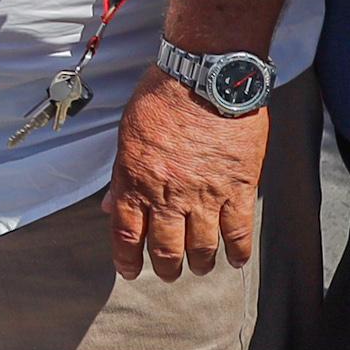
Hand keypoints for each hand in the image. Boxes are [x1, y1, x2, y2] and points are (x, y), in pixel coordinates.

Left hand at [106, 73, 264, 280]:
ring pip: (201, 246)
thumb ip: (121, 174)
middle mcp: (168, 195)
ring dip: (199, 263)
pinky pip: (239, 230)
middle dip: (164, 267)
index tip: (128, 270)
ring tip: (198, 267)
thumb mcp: (129, 132)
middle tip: (167, 273)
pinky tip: (235, 259)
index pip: (126, 233)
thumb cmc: (163, 96)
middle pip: (165, 248)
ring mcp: (205, 194)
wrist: (207, 77)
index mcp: (136, 180)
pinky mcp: (239, 188)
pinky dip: (237, 250)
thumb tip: (109, 204)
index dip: (126, 258)